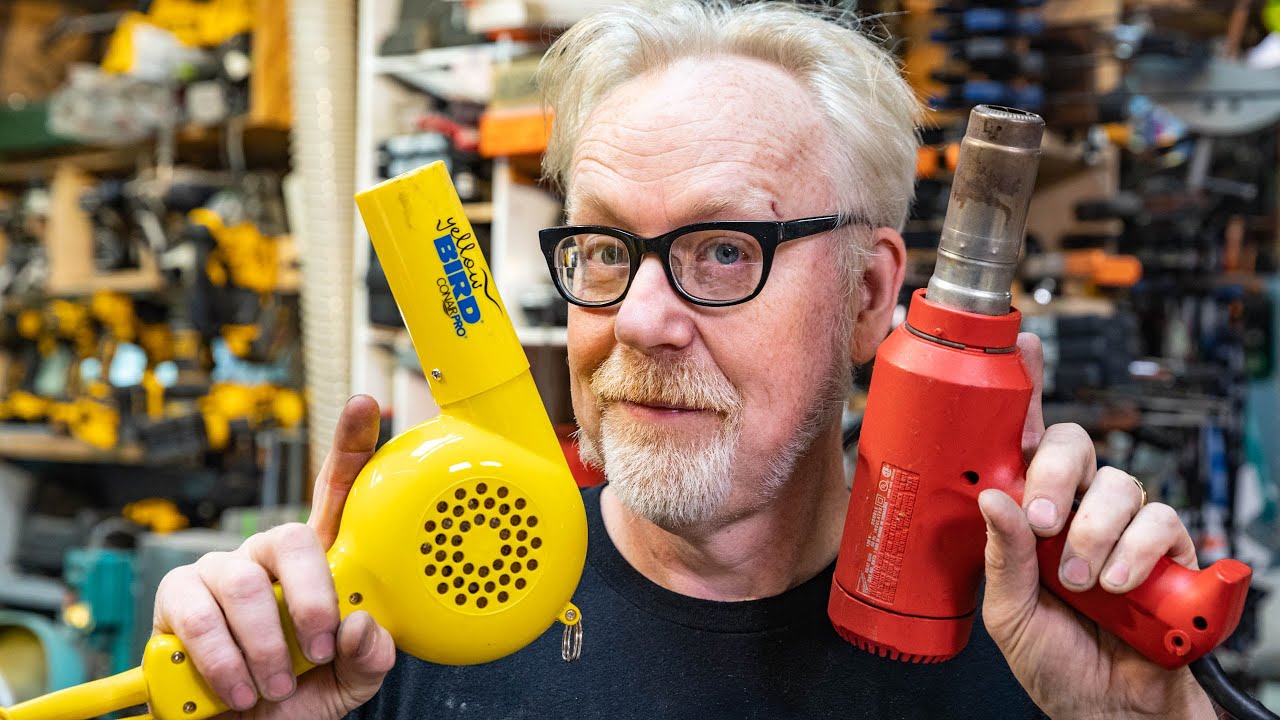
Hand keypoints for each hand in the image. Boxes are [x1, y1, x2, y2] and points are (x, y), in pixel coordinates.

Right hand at [151, 396, 395, 718]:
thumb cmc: (297, 697)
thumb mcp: (349, 683)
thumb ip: (369, 656)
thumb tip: (362, 626)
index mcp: (314, 565)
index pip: (335, 495)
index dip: (351, 447)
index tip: (369, 405)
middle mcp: (264, 558)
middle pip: (287, 537)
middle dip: (310, 599)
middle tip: (320, 649)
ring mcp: (214, 574)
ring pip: (241, 585)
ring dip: (263, 646)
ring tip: (273, 688)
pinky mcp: (172, 603)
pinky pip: (196, 621)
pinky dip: (222, 665)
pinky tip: (235, 691)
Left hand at [978, 334, 1214, 719]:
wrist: (1105, 709)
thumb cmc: (1053, 659)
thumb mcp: (1007, 611)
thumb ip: (1003, 555)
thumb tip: (995, 496)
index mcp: (1030, 512)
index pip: (1026, 439)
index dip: (1026, 390)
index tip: (1022, 349)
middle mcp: (1076, 507)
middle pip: (1075, 445)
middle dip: (1058, 473)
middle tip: (1043, 519)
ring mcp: (1123, 527)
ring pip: (1121, 483)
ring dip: (1096, 531)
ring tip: (1080, 579)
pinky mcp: (1168, 552)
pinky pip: (1163, 521)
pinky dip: (1138, 550)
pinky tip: (1117, 583)